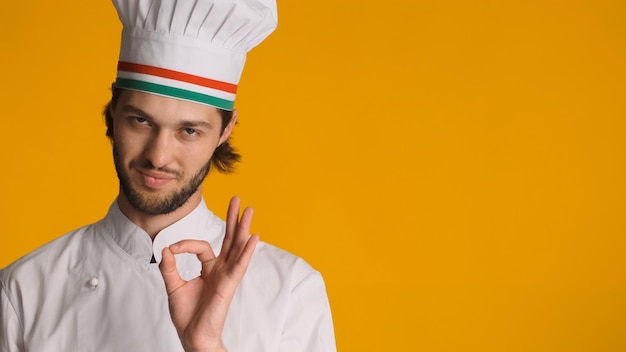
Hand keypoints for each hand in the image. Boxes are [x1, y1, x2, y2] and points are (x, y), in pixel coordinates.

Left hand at [159, 196, 258, 351]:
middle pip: (230, 239)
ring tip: (249, 210)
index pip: (202, 246)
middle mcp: (221, 269)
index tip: (171, 250)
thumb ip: (170, 267)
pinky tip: (253, 237)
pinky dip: (247, 251)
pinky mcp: (229, 284)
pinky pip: (239, 265)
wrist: (192, 336)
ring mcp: (227, 276)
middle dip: (233, 218)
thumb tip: (166, 248)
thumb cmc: (187, 315)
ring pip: (238, 247)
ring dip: (243, 228)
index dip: (185, 244)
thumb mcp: (173, 286)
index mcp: (210, 268)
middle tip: (238, 199)